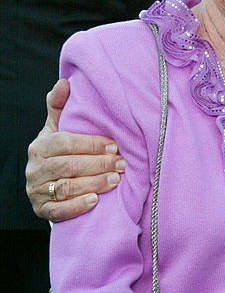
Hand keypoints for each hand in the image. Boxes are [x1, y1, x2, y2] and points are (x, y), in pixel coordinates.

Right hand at [25, 79, 125, 221]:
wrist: (48, 185)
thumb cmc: (59, 152)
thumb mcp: (58, 129)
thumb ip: (60, 107)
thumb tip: (65, 82)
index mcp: (39, 146)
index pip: (65, 143)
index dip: (91, 144)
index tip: (114, 146)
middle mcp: (34, 168)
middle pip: (69, 165)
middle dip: (98, 164)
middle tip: (121, 164)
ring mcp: (37, 191)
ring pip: (67, 187)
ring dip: (94, 183)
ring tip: (115, 180)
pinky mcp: (42, 210)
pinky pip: (59, 210)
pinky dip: (78, 206)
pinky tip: (95, 201)